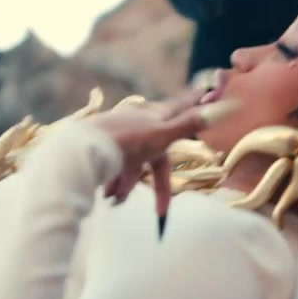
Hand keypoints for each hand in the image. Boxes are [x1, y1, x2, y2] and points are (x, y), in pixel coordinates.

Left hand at [89, 90, 208, 217]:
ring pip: (130, 163)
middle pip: (153, 153)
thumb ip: (185, 125)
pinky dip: (113, 181)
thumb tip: (213, 112)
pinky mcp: (100, 143)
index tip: (203, 89)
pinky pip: (112, 166)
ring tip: (116, 202)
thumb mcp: (161, 136)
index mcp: (154, 117)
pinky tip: (107, 195)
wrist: (84, 147)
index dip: (191, 101)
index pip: (179, 109)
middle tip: (159, 209)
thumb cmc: (127, 142)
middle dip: (155, 182)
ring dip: (126, 185)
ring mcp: (118, 132)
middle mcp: (137, 122)